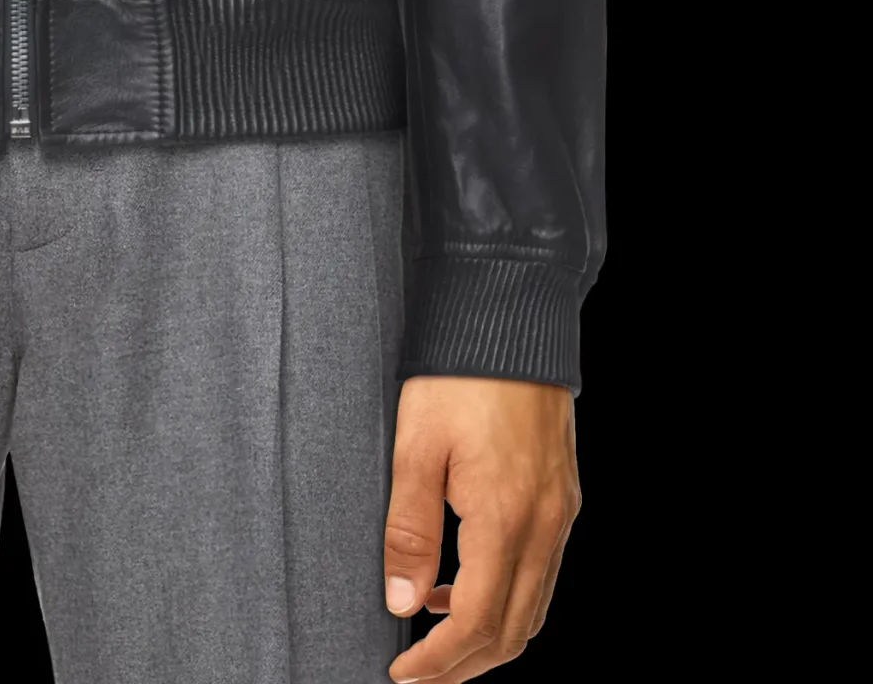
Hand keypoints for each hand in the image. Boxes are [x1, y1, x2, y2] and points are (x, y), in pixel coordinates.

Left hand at [383, 374, 580, 678]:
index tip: (401, 675)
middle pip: (514, 631)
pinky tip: (461, 580)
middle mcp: (545, 525)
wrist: (512, 315)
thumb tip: (401, 602)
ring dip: (487, 634)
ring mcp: (561, 512)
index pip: (478, 623)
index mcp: (506, 518)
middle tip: (418, 672)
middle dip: (465, 665)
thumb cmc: (458, 374)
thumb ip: (409, 529)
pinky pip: (542, 573)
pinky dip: (506, 596)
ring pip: (533, 607)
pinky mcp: (563, 496)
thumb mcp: (416, 446)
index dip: (439, 663)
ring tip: (431, 629)